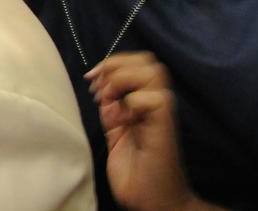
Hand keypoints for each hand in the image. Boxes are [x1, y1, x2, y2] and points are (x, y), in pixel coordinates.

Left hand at [86, 53, 221, 210]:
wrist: (152, 201)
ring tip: (109, 101)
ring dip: (124, 80)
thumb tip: (102, 90)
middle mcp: (156, 104)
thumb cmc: (136, 171)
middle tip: (100, 88)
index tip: (91, 78)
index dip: (112, 63)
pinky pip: (154, 99)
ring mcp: (162, 115)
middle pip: (147, 61)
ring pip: (153, 73)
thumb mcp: (115, 133)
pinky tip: (120, 120)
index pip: (136, 63)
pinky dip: (131, 103)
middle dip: (117, 66)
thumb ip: (111, 110)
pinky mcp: (166, 128)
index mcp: (143, 103)